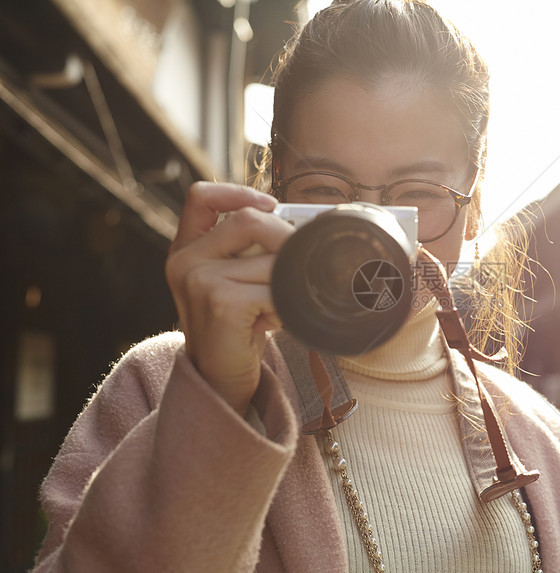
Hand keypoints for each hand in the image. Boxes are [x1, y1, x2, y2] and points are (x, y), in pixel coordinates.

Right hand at [165, 182, 292, 414]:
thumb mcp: (235, 282)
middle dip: (286, 240)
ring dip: (290, 282)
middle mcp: (185, 260)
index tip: (271, 206)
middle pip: (248, 220)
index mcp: (186, 249)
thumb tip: (301, 225)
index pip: (200, 197)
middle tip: (301, 266)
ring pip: (270, 258)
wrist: (219, 381)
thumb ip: (250, 251)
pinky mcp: (220, 301)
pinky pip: (275, 288)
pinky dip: (288, 304)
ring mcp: (198, 279)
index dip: (236, 192)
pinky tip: (279, 320)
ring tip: (283, 305)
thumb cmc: (237, 329)